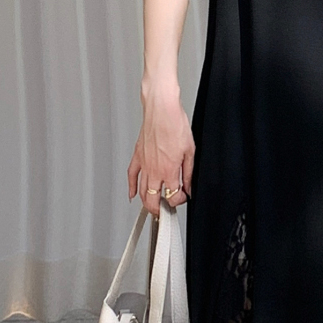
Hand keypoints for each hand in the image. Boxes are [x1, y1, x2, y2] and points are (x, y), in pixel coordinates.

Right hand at [129, 81, 194, 214]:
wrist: (161, 109)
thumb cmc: (175, 124)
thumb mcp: (190, 151)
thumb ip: (188, 173)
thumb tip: (188, 186)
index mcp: (169, 169)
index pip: (172, 195)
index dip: (178, 201)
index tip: (182, 198)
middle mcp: (154, 169)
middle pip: (153, 199)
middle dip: (159, 210)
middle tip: (164, 212)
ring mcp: (144, 164)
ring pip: (142, 191)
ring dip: (146, 203)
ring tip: (152, 209)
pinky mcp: (137, 156)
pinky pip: (132, 176)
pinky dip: (131, 187)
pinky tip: (133, 194)